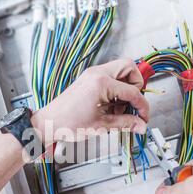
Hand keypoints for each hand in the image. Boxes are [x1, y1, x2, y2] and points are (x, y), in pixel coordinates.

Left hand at [31, 59, 149, 144]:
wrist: (48, 123)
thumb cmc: (67, 123)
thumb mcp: (101, 125)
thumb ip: (125, 123)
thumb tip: (140, 125)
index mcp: (101, 83)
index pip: (133, 91)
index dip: (142, 106)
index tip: (143, 118)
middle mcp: (97, 73)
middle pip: (129, 68)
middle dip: (136, 86)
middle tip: (133, 105)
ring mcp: (92, 75)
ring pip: (120, 71)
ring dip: (126, 88)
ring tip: (120, 110)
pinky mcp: (89, 79)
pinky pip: (110, 78)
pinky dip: (116, 90)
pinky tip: (111, 108)